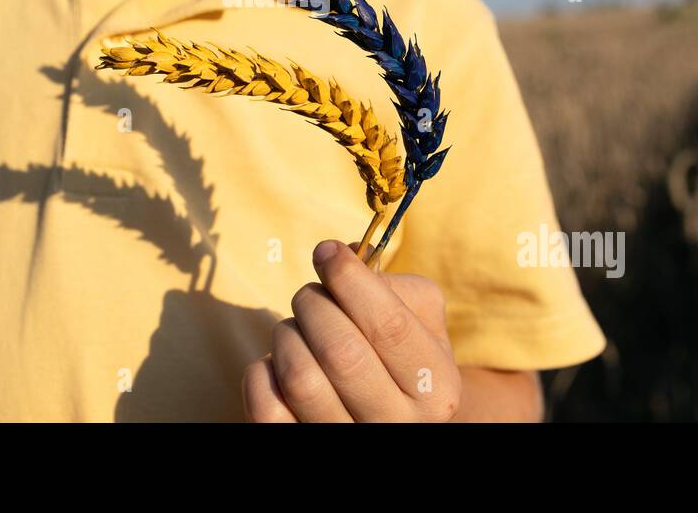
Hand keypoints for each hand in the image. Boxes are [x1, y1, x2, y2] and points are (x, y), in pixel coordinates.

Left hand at [241, 239, 460, 421]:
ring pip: (301, 379)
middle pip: (341, 351)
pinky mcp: (303, 447)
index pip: (388, 326)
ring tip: (298, 329)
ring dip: (288, 335)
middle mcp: (398, 425)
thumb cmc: (403, 355)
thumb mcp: (421, 320)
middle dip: (313, 304)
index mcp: (436, 387)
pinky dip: (262, 372)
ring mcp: (350, 442)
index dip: (349, 279)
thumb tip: (339, 255)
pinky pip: (267, 409)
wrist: (394, 418)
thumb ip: (391, 283)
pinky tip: (279, 363)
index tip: (326, 250)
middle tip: (310, 295)